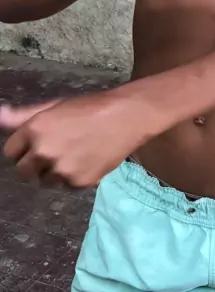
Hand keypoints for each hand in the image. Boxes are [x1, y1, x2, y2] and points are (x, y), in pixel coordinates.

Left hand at [0, 91, 148, 187]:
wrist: (126, 117)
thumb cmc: (90, 107)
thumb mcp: (55, 106)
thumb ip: (23, 115)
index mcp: (35, 129)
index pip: (10, 152)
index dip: (23, 148)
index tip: (36, 144)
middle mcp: (44, 152)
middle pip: (23, 170)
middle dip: (35, 163)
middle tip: (56, 150)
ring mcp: (61, 169)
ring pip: (45, 180)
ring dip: (54, 172)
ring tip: (74, 154)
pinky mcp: (78, 183)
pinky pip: (66, 185)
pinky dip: (73, 177)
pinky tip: (86, 160)